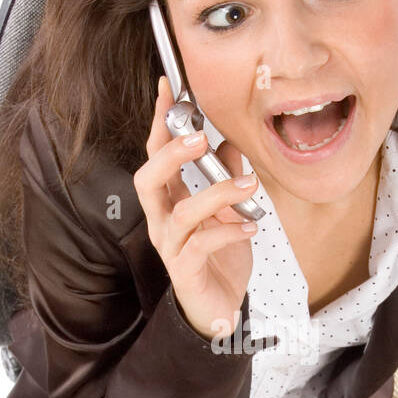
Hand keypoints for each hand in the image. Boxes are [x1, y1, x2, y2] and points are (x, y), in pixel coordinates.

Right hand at [134, 75, 259, 340]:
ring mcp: (170, 246)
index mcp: (169, 201)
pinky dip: (227, 231)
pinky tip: (251, 225)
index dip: (159, 122)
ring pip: (180, 213)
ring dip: (215, 194)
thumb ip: (226, 178)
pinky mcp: (185, 270)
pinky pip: (201, 245)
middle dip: (170, 156)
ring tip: (248, 185)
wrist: (219, 309)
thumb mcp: (229, 212)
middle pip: (147, 180)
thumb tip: (232, 143)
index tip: (168, 88)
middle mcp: (161, 220)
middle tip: (199, 139)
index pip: (156, 154)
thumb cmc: (219, 259)